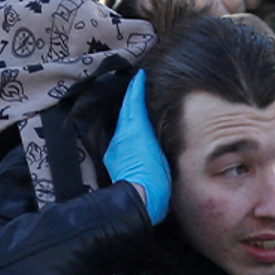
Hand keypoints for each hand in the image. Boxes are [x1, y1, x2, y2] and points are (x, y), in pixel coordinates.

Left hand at [105, 71, 170, 225]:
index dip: (136, 87)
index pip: (133, 101)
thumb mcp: (161, 150)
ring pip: (122, 125)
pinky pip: (120, 138)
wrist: (139, 199)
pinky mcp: (113, 159)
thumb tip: (154, 120)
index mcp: (134, 128)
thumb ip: (156, 133)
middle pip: (125, 111)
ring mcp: (115, 147)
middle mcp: (121, 134)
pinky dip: (127, 130)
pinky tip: (134, 133)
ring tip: (139, 107)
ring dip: (129, 115)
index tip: (140, 75)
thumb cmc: (154, 177)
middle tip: (139, 87)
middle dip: (131, 98)